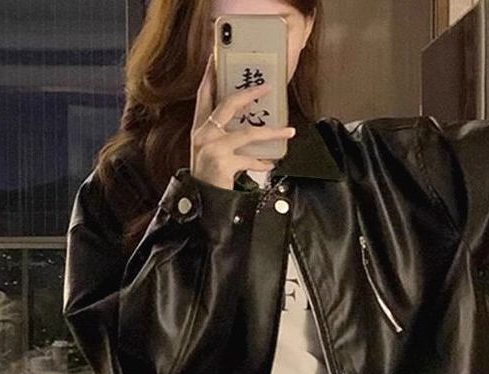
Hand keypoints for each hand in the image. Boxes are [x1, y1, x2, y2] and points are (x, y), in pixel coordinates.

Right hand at [190, 53, 295, 190]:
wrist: (200, 201)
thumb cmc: (208, 175)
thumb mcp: (210, 151)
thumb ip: (224, 135)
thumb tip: (250, 124)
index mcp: (199, 128)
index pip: (204, 95)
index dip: (211, 75)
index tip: (218, 57)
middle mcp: (203, 134)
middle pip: (228, 104)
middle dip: (249, 93)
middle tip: (267, 87)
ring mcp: (213, 148)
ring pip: (248, 132)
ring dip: (272, 132)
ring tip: (289, 131)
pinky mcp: (223, 163)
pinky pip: (251, 159)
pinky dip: (263, 162)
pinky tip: (271, 163)